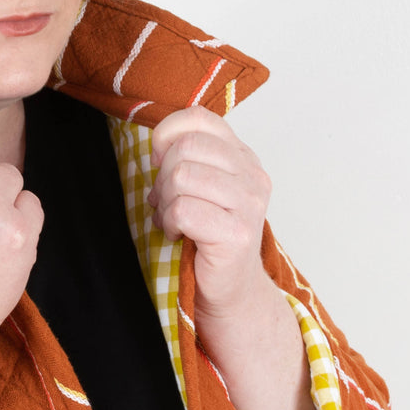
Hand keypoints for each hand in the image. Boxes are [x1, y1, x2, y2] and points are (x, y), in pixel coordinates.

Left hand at [148, 106, 271, 318]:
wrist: (228, 290)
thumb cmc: (207, 237)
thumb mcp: (198, 188)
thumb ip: (186, 160)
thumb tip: (157, 150)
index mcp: (243, 157)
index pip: (200, 119)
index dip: (167, 135)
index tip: (160, 162)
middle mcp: (253, 176)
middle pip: (187, 147)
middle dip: (163, 176)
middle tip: (167, 202)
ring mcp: (250, 204)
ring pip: (182, 176)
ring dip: (166, 202)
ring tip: (173, 220)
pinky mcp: (238, 234)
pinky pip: (184, 210)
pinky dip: (171, 223)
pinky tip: (180, 235)